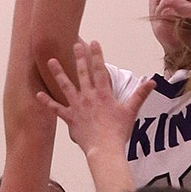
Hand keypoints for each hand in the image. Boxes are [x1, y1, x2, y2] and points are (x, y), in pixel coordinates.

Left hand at [37, 39, 152, 156]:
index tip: (93, 42)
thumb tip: (152, 82)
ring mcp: (78, 107)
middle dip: (79, 57)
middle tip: (75, 44)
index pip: (100, 70)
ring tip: (51, 61)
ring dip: (58, 73)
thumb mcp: (131, 111)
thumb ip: (140, 95)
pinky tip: (38, 94)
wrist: (105, 150)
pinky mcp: (70, 118)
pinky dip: (47, 102)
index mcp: (103, 94)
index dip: (97, 55)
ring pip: (66, 86)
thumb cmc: (118, 132)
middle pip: (82, 73)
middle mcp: (89, 97)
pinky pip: (57, 109)